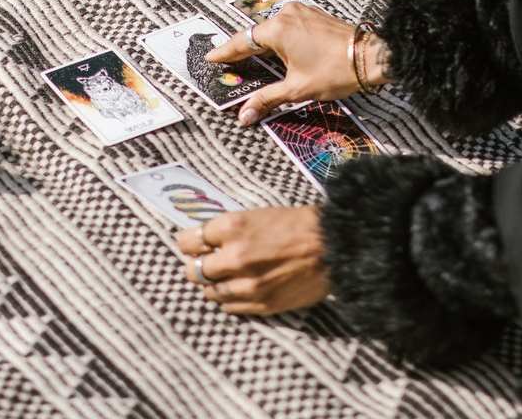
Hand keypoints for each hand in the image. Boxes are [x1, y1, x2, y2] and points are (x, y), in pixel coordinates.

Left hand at [175, 206, 328, 315]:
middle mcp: (235, 257)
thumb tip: (202, 241)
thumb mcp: (257, 214)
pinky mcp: (261, 304)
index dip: (187, 242)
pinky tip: (238, 289)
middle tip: (206, 262)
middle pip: (193, 270)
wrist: (334, 246)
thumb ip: (227, 229)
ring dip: (213, 285)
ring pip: (209, 292)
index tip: (191, 244)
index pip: (187, 241)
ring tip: (223, 278)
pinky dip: (229, 299)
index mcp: (233, 228)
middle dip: (197, 265)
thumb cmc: (297, 224)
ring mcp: (247, 284)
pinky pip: (229, 307)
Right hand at [208, 3, 390, 124]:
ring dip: (261, 43)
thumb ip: (266, 99)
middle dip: (242, 49)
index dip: (225, 53)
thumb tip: (244, 116)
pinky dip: (278, 38)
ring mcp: (301, 12)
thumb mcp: (297, 89)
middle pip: (256, 33)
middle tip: (226, 60)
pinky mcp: (313, 15)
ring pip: (272, 28)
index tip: (210, 58)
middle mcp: (286, 15)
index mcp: (278, 30)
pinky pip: (287, 25)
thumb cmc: (334, 72)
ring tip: (248, 57)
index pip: (242, 41)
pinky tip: (275, 50)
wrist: (370, 57)